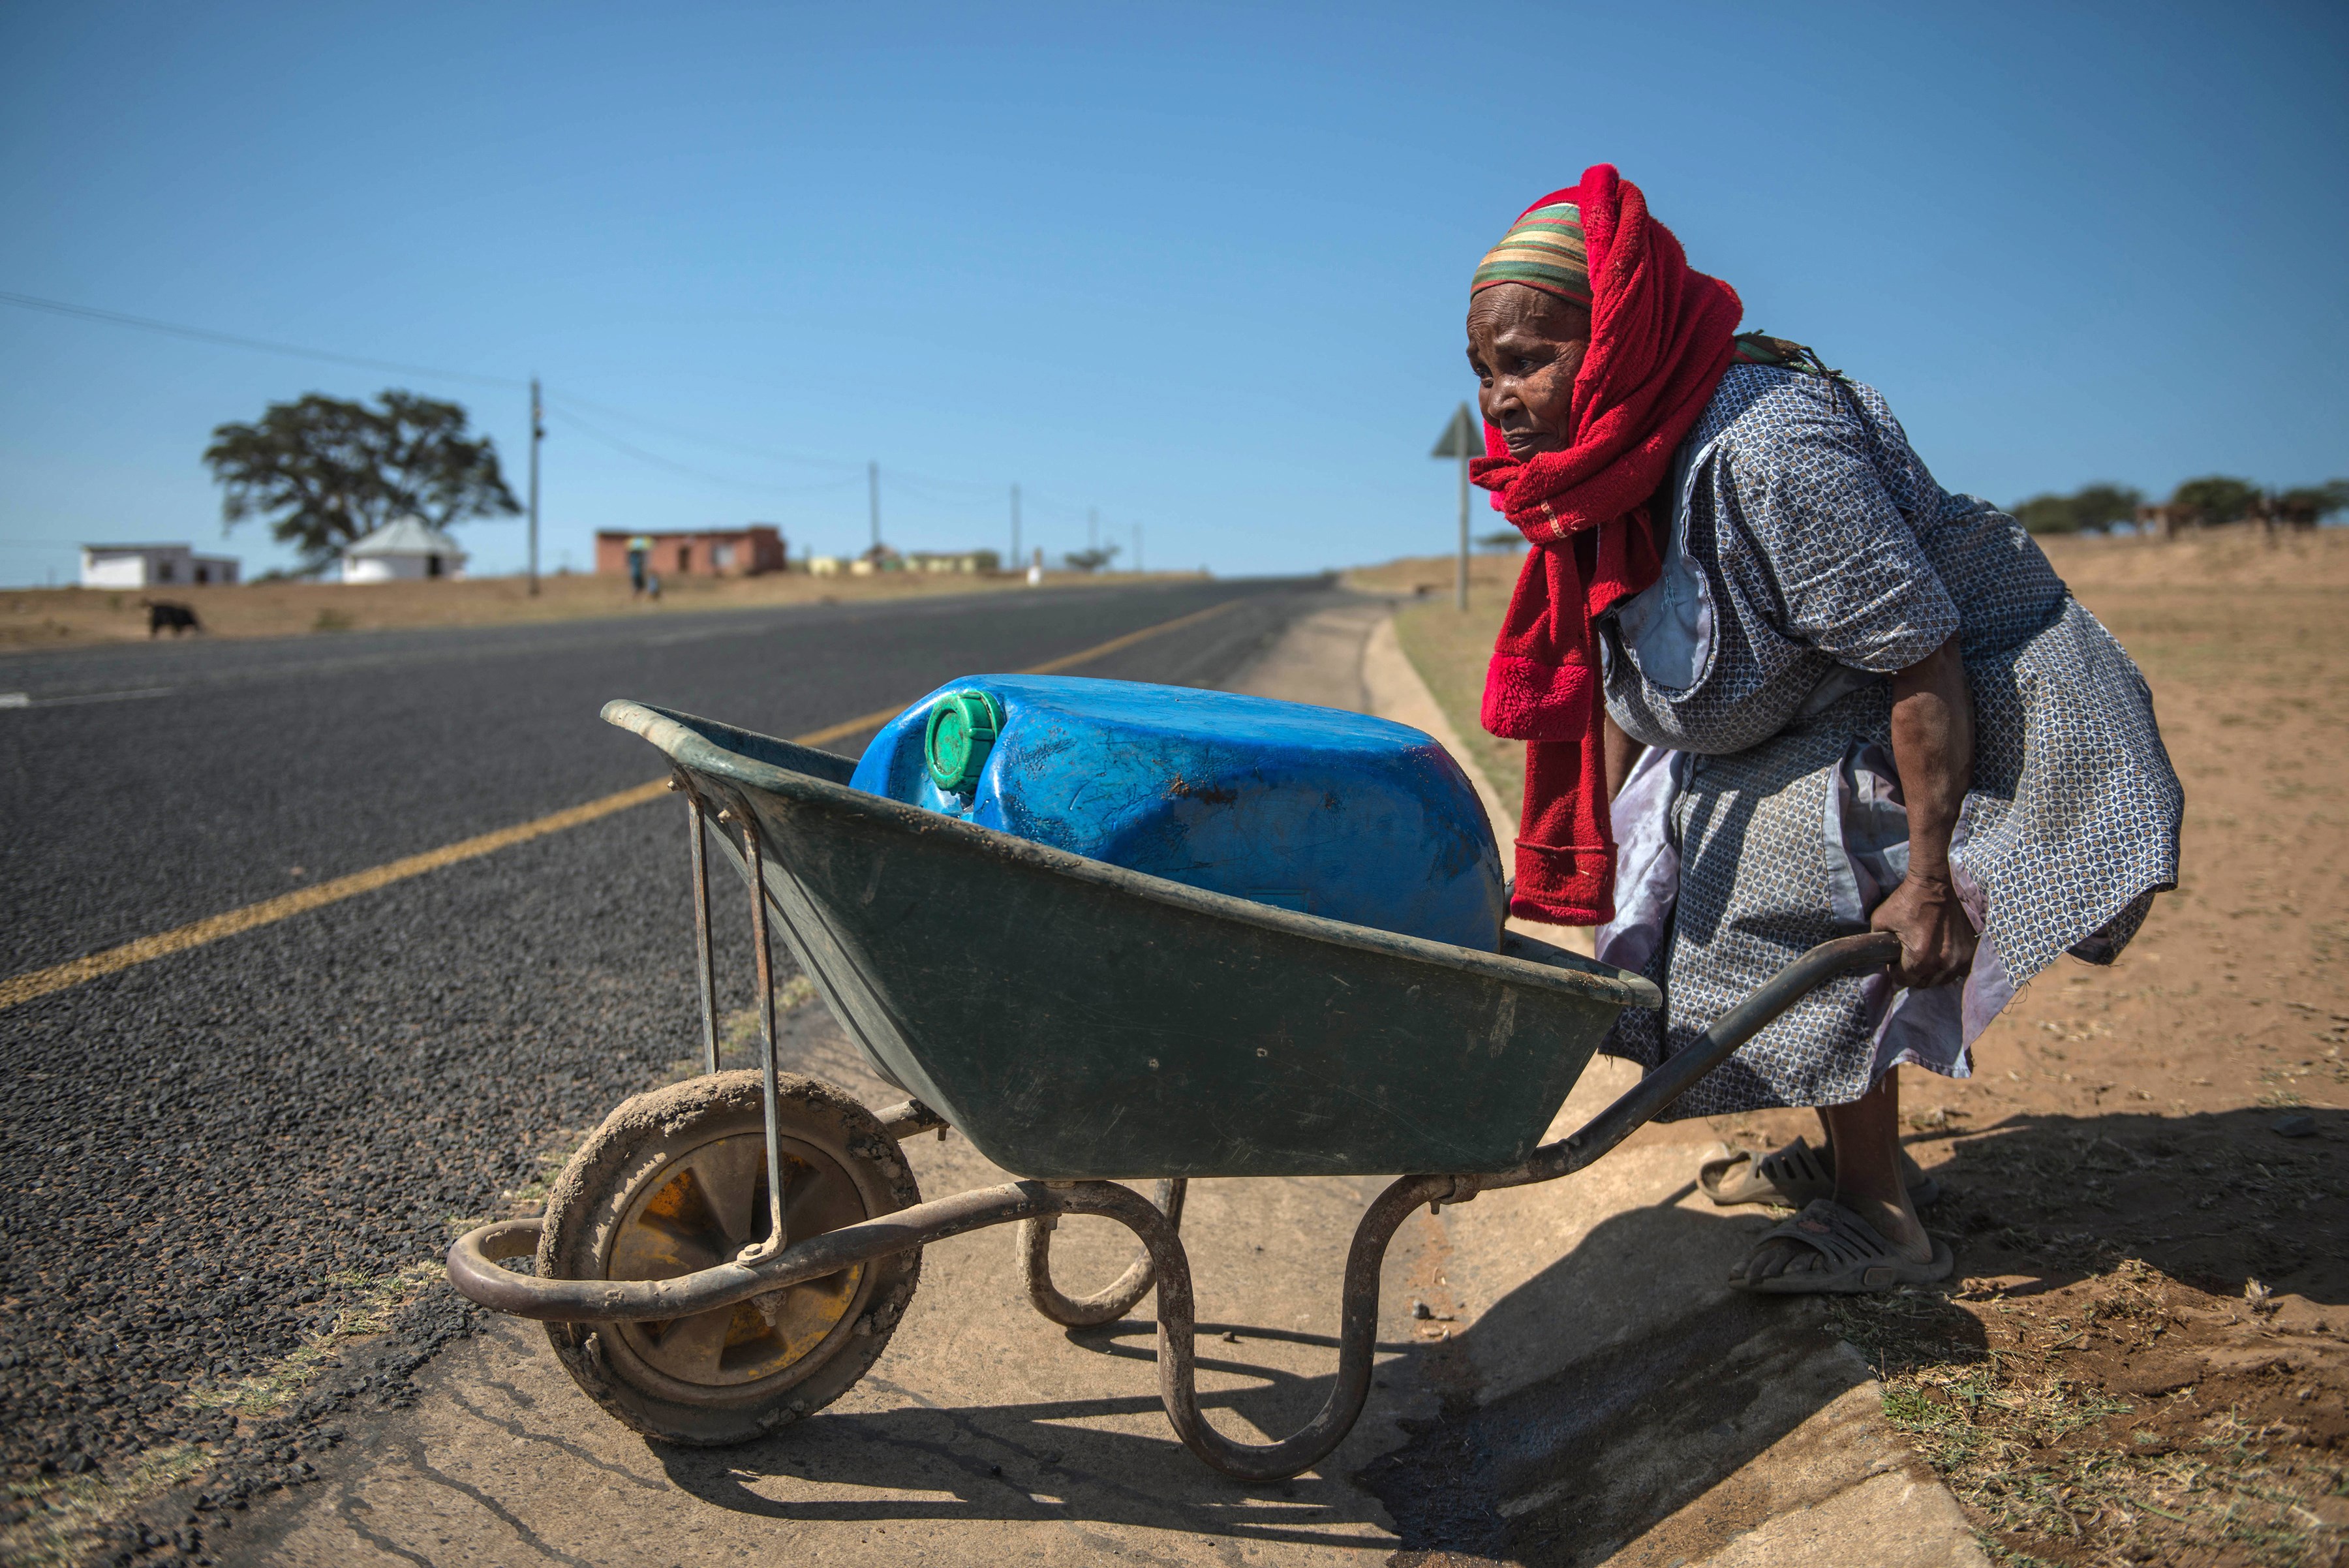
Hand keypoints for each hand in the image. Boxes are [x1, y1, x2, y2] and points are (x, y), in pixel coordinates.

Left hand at [1871, 872, 1977, 988]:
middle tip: (1909, 957)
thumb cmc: (1907, 900)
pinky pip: (1958, 970)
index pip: (1904, 981)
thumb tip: (1884, 962)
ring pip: (1942, 979)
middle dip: (1913, 973)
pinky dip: (1948, 966)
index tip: (1895, 960)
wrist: (1935, 883)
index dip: (1895, 971)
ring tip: (1925, 955)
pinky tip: (1941, 953)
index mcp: (1920, 958)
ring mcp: (1961, 958)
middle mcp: (1943, 963)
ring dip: (1932, 972)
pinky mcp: (1972, 950)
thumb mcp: (1880, 921)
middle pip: (1924, 983)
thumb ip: (1878, 947)